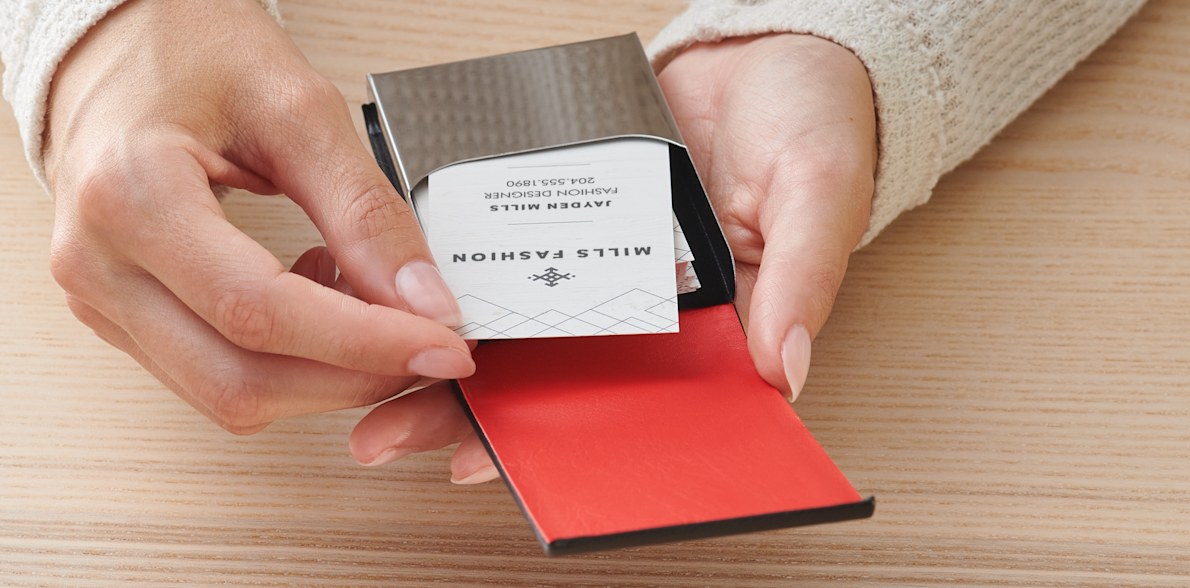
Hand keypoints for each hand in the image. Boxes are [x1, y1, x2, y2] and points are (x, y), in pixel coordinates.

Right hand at [44, 0, 473, 433]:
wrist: (122, 43)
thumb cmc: (192, 51)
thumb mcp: (297, 109)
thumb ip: (364, 211)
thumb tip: (425, 302)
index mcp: (130, 195)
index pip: (259, 311)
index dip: (363, 342)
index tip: (439, 343)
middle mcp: (97, 262)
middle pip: (240, 378)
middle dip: (352, 375)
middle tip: (425, 344)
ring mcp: (100, 298)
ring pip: (226, 394)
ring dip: (322, 376)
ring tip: (368, 307)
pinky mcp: (119, 316)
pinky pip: (211, 376)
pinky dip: (287, 362)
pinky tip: (319, 302)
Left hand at [346, 33, 874, 482]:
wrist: (768, 47)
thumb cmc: (813, 122)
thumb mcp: (820, 194)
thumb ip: (803, 278)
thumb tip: (787, 369)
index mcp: (714, 325)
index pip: (638, 407)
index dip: (570, 441)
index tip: (501, 461)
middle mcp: (648, 302)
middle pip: (562, 375)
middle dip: (479, 411)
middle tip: (396, 434)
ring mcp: (604, 255)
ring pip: (524, 320)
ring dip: (453, 350)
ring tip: (373, 376)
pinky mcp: (572, 208)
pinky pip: (516, 245)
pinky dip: (465, 269)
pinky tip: (404, 289)